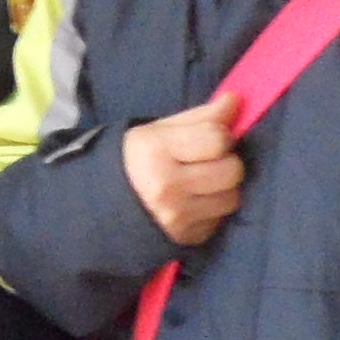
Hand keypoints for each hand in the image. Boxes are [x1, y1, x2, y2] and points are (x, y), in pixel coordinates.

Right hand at [120, 100, 245, 248]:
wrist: (103, 205)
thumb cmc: (137, 160)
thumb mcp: (159, 130)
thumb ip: (201, 116)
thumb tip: (236, 101)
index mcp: (156, 152)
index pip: (217, 139)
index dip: (221, 135)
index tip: (211, 138)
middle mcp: (167, 187)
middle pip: (231, 171)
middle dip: (226, 162)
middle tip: (209, 162)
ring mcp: (177, 217)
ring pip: (232, 198)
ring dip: (224, 188)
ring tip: (204, 183)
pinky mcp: (186, 238)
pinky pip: (220, 219)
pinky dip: (213, 209)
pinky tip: (195, 202)